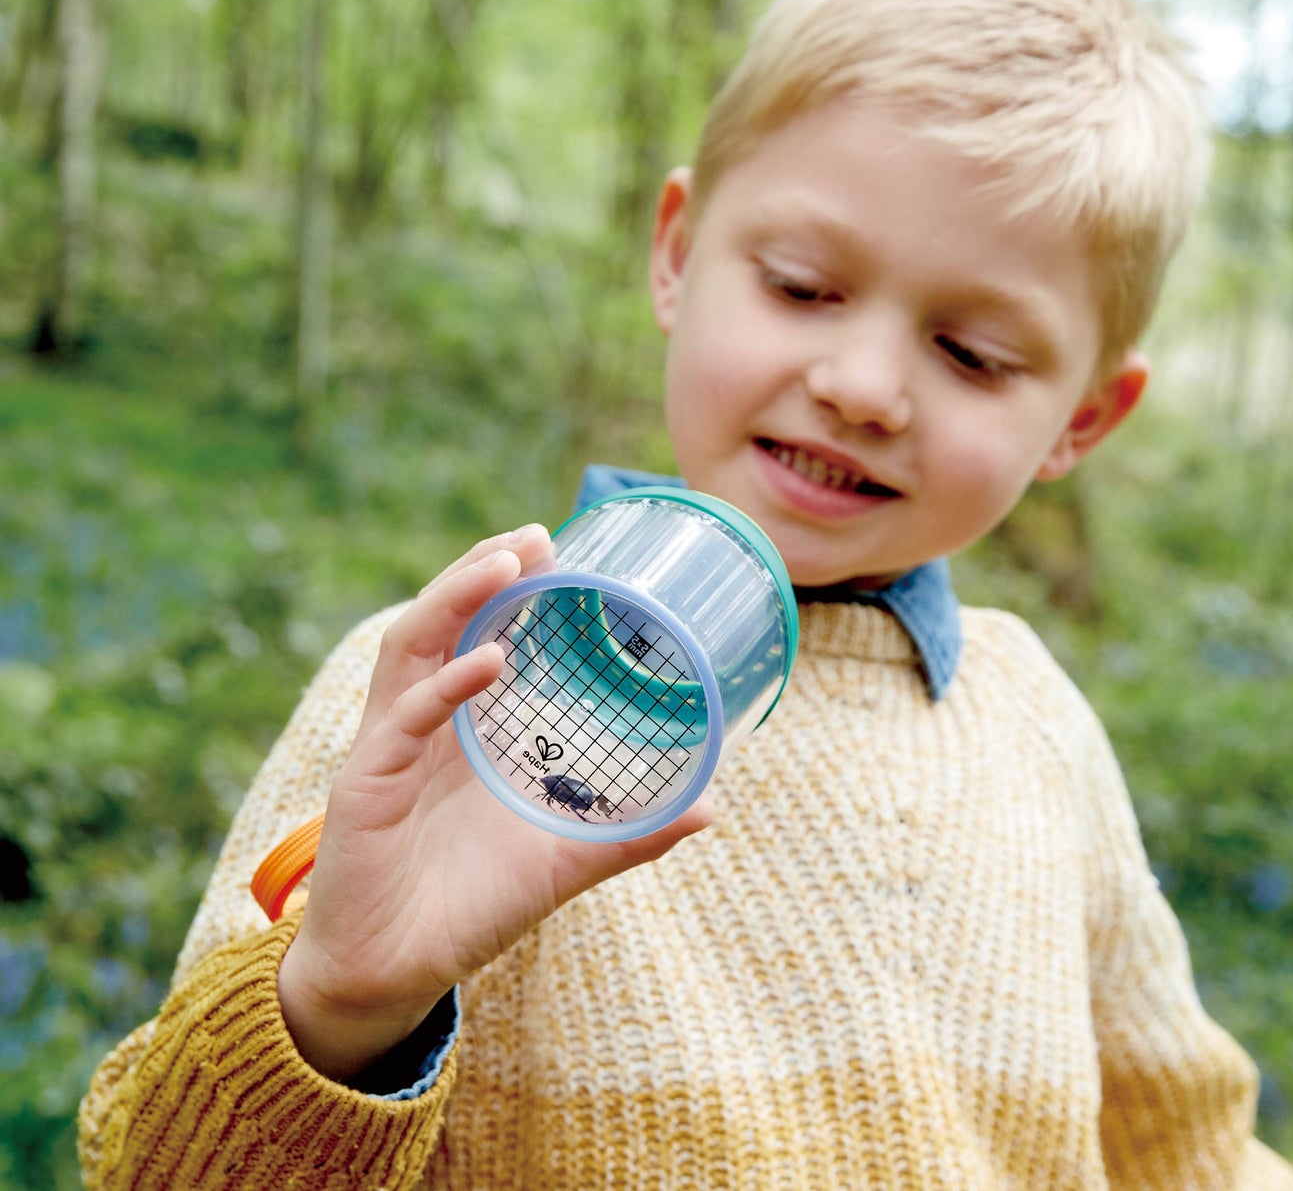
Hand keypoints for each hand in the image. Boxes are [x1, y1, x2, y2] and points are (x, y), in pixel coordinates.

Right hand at [276, 524, 712, 1079]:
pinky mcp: (365, 784)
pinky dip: (445, 686)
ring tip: (508, 562)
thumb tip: (710, 807)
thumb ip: (630, 833)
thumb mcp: (564, 860)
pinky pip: (403, 721)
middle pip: (442, 620)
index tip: (562, 550)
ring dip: (456, 597)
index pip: (478, 630)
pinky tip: (490, 662)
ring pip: (412, 647)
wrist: (393, 974)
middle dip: (483, 569)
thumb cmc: (470, 907)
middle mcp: (419, 722)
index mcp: (460, 727)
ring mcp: (388, 747)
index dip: (510, 585)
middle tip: (537, 535)